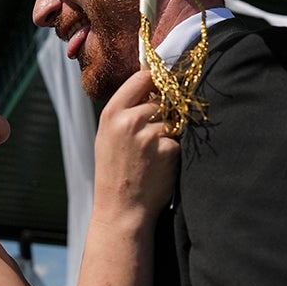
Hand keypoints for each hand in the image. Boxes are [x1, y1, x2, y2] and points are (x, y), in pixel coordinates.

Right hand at [93, 70, 180, 217]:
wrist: (121, 208)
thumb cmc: (114, 171)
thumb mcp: (108, 136)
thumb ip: (126, 111)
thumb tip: (153, 87)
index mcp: (112, 113)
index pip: (142, 78)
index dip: (156, 80)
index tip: (161, 86)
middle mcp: (129, 121)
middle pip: (161, 99)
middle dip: (163, 112)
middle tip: (151, 135)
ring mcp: (149, 135)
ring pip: (172, 119)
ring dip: (168, 133)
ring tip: (152, 154)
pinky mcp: (168, 149)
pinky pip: (178, 139)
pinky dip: (173, 150)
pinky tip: (159, 165)